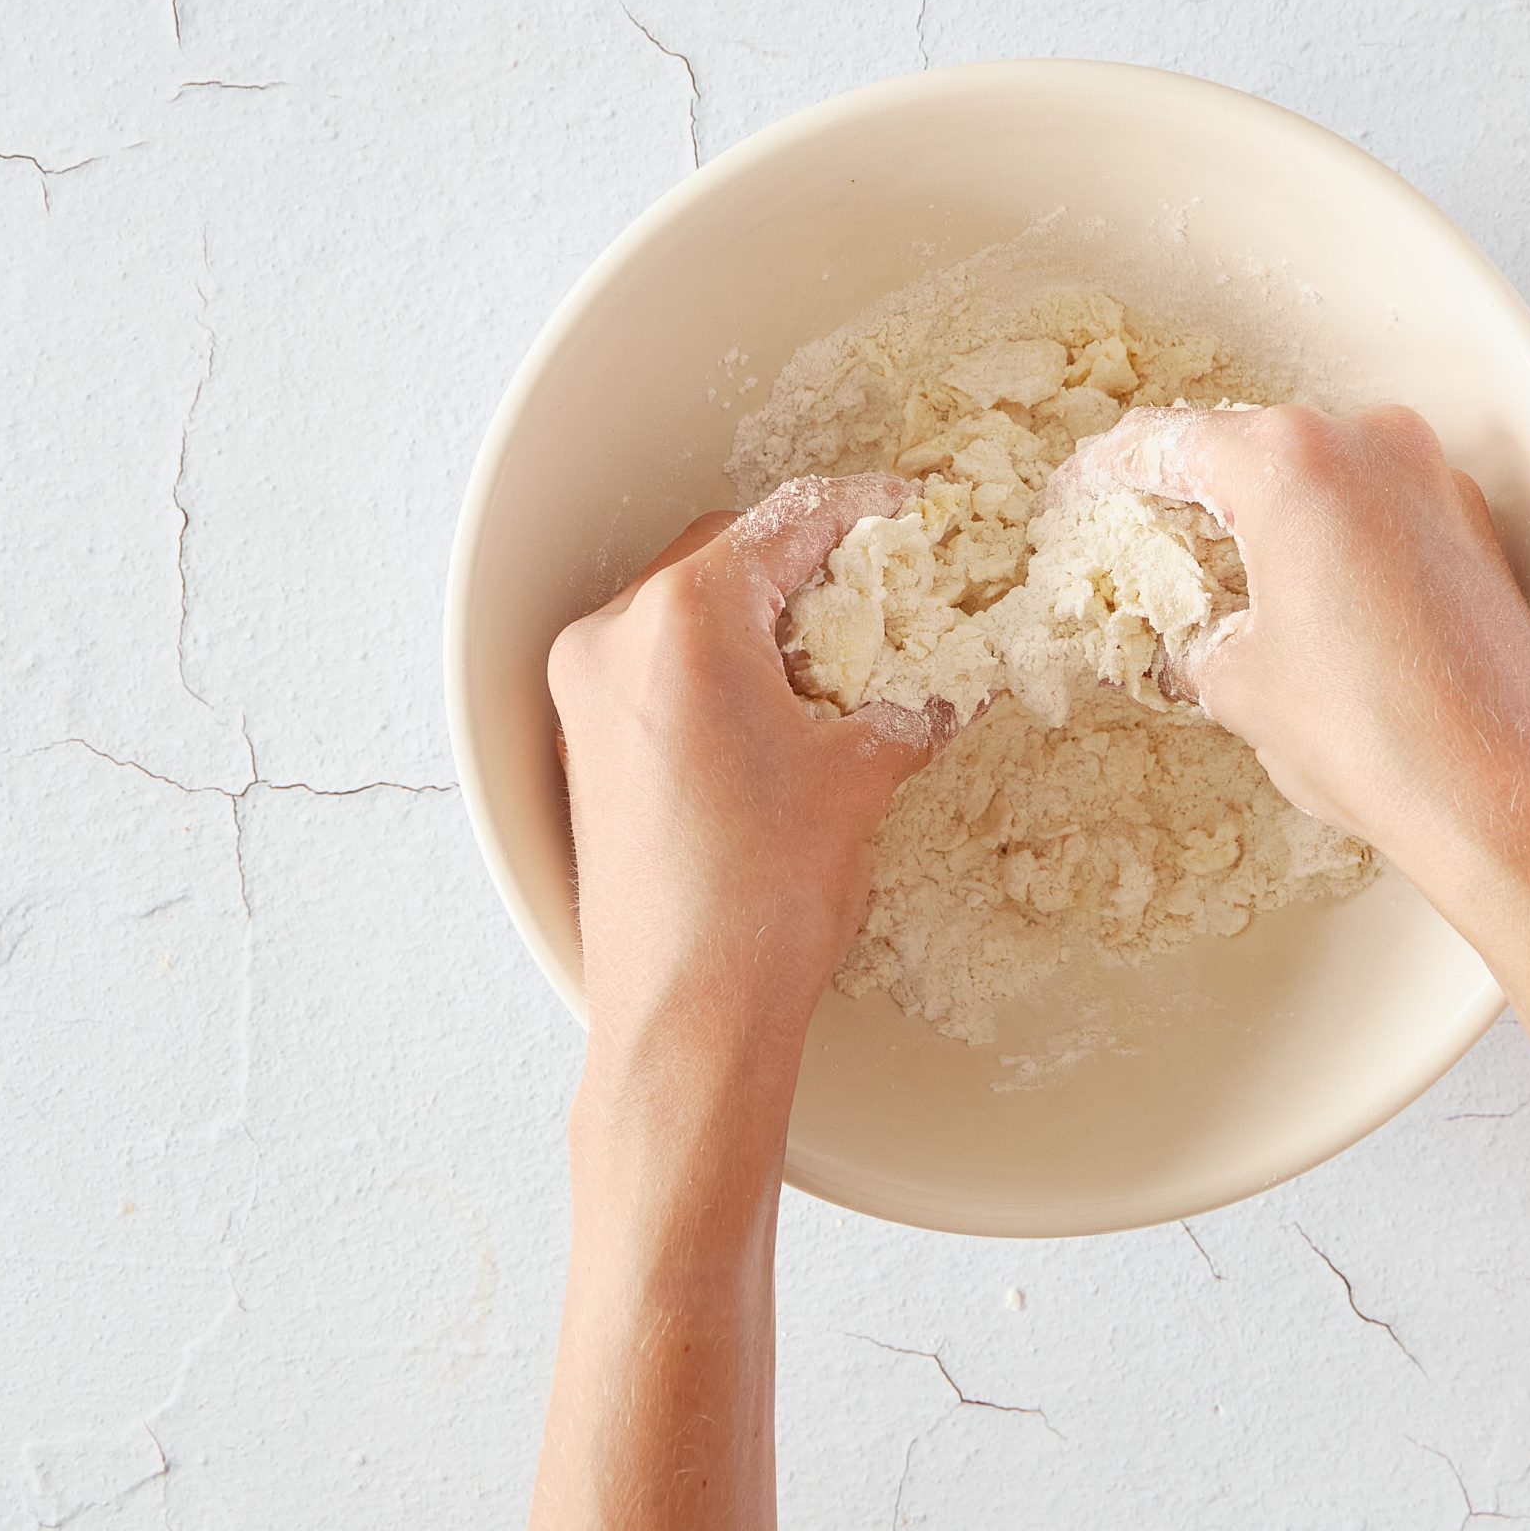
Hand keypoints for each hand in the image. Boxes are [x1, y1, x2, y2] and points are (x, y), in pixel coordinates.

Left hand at [546, 474, 945, 1075]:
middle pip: (726, 555)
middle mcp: (615, 639)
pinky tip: (779, 716)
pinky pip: (655, 670)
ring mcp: (585, 696)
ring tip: (838, 663)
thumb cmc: (763, 898)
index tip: (909, 515)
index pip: (787, 524)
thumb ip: (909, 702)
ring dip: (759, 620)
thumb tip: (948, 680)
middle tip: (884, 592)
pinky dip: (717, 669)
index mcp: (683, 620)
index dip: (863, 513)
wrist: (687, 1017)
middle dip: (807, 567)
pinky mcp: (582, 749)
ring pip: (684, 612)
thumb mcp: (862, 777)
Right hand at [1051, 404, 1529, 891]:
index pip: (1171, 444)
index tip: (1075, 495)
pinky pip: (1375, 509)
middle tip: (1136, 532)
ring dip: (1263, 514)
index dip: (1107, 473)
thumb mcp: (1239, 687)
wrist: (1503, 797)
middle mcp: (1371, 443)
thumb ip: (1194, 641)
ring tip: (1214, 573)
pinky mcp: (1473, 527)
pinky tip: (1301, 597)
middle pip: (1249, 448)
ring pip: (1319, 476)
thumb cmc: (1371, 736)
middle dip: (1188, 490)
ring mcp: (1433, 480)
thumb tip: (1184, 643)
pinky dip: (1327, 538)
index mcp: (1293, 463)